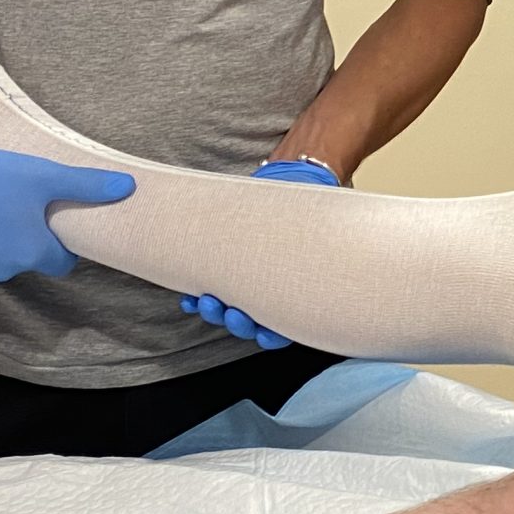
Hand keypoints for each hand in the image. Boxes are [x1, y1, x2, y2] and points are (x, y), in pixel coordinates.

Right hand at [0, 130, 134, 286]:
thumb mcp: (42, 175)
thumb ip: (86, 185)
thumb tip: (128, 187)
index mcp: (31, 252)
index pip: (59, 263)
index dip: (60, 247)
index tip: (52, 227)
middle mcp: (2, 270)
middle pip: (24, 260)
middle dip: (23, 240)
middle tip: (13, 208)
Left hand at [180, 157, 338, 350]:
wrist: (300, 177)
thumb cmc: (316, 205)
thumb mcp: (319, 227)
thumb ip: (316, 248)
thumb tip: (326, 267)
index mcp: (300, 290)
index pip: (284, 331)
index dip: (270, 336)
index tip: (261, 331)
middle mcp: (274, 290)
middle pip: (252, 324)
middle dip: (237, 322)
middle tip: (230, 312)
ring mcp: (249, 279)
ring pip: (229, 310)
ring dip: (215, 311)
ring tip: (206, 301)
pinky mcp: (228, 264)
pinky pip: (211, 287)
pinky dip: (196, 296)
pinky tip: (187, 299)